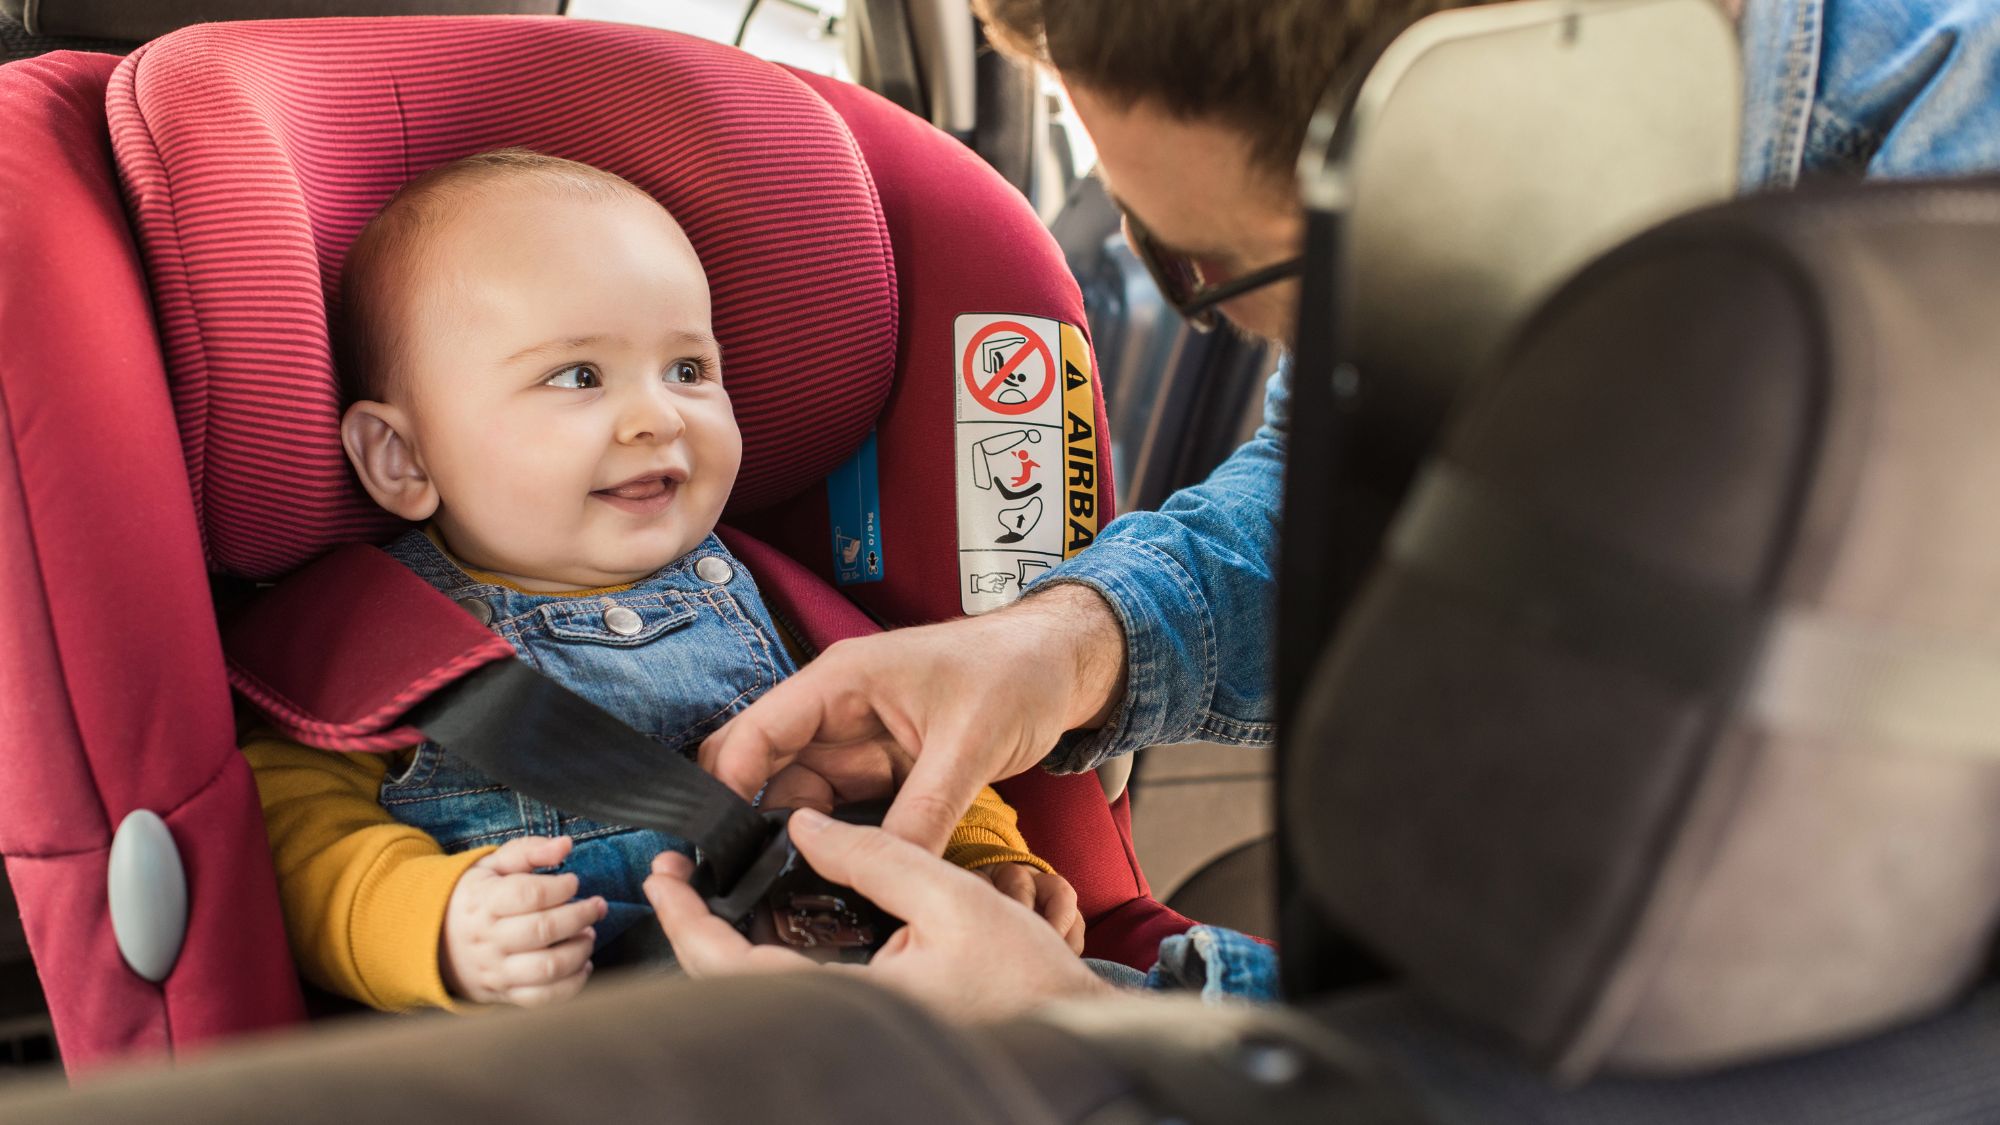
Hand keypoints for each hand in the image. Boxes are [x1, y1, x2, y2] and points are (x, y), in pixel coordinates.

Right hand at [440, 835, 606, 1006]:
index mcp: (483, 902)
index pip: (528, 894)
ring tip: (588, 934)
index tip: (573, 881)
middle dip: (581, 916)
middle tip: (596, 906)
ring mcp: (496, 970)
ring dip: (580, 950)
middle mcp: (488, 939)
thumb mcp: (492, 866)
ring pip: (547, 967)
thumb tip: (565, 845)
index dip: (560, 887)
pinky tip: (582, 964)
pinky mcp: (505, 994)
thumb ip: (529, 851)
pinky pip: (543, 997)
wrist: (435, 941)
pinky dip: (572, 984)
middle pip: (543, 930)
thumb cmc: (475, 898)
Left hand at [644, 810, 1112, 1018]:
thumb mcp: (954, 897)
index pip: (734, 969)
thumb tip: (805, 824)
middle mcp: (841, 1025)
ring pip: (761, 991)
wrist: (1074, 1029)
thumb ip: (876, 856)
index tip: (664, 876)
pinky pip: (796, 992)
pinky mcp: (867, 1027)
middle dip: (694, 929)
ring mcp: (851, 1029)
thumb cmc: (1027, 976)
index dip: (687, 921)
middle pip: (733, 986)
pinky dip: (769, 954)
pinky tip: (772, 916)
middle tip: (675, 875)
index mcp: (852, 1003)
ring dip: (727, 942)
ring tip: (712, 887)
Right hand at [700, 584, 1127, 851]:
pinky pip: (842, 810)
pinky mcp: (883, 768)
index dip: (729, 788)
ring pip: (801, 797)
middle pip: (765, 769)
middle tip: (748, 885)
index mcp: (842, 682)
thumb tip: (886, 871)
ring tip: (789, 892)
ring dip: (795, 840)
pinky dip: (836, 842)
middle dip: (751, 823)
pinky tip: (835, 878)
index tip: (719, 849)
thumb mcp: (970, 745)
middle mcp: (838, 711)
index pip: (757, 733)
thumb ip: (924, 811)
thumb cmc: (1016, 673)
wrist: (1062, 665)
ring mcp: (858, 741)